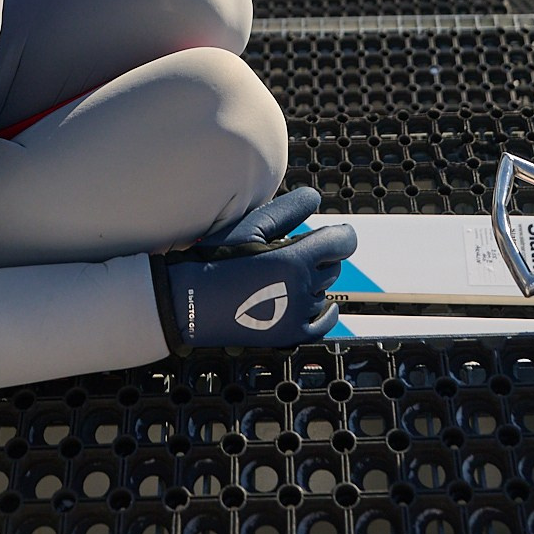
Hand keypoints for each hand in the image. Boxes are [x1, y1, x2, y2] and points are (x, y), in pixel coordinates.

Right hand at [155, 188, 355, 349]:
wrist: (190, 302)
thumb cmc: (218, 258)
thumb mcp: (251, 226)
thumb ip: (289, 209)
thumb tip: (316, 197)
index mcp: (296, 260)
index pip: (342, 243)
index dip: (340, 234)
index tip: (333, 231)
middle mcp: (303, 290)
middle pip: (333, 267)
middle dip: (321, 256)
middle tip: (294, 252)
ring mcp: (298, 316)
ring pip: (325, 291)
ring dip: (313, 281)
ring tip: (283, 277)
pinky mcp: (291, 335)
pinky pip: (324, 324)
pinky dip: (326, 312)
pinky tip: (322, 305)